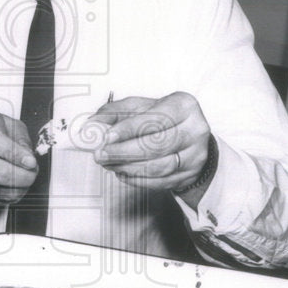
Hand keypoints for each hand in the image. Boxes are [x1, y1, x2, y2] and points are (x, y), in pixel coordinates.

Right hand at [0, 110, 37, 205]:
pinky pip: (2, 200)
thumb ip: (19, 136)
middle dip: (25, 175)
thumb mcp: (0, 121)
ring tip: (24, 174)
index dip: (16, 154)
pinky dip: (14, 192)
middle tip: (32, 168)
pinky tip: (14, 181)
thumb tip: (29, 156)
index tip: (31, 161)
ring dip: (22, 186)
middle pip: (0, 174)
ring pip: (4, 192)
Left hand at [89, 93, 211, 202]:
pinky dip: (137, 179)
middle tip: (101, 154)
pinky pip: (159, 182)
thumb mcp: (141, 108)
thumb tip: (93, 124)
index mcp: (183, 106)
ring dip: (128, 167)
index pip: (156, 118)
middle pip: (157, 145)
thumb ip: (116, 112)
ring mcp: (195, 155)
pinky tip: (123, 173)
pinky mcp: (188, 175)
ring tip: (109, 164)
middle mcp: (195, 129)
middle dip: (124, 152)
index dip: (130, 129)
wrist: (189, 141)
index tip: (107, 137)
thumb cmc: (162, 120)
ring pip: (158, 166)